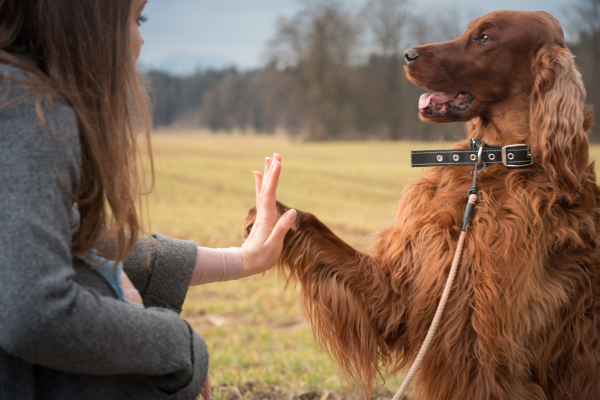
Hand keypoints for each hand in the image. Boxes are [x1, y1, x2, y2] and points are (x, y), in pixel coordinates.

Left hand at [240, 154, 296, 277]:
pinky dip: (261, 183)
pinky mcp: (263, 216)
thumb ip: (282, 228)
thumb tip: (293, 211)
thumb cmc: (261, 257)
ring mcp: (262, 213)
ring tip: (269, 159)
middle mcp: (263, 212)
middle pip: (266, 187)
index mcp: (267, 217)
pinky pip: (262, 195)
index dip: (274, 177)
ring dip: (267, 173)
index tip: (278, 163)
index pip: (270, 193)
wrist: (247, 263)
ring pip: (263, 188)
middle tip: (275, 154)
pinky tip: (258, 175)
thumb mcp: (274, 245)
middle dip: (271, 170)